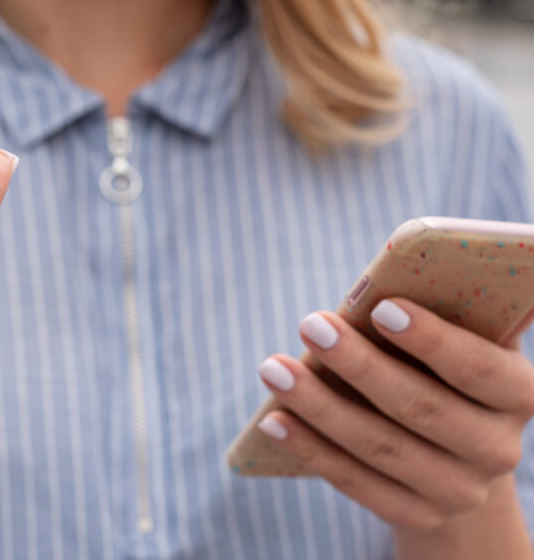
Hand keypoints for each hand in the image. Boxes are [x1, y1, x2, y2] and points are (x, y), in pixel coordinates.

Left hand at [255, 297, 533, 530]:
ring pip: (380, 446)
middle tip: (310, 324)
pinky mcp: (416, 514)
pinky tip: (274, 419)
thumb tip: (399, 269)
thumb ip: (443, 309)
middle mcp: (498, 449)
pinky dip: (311, 448)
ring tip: (273, 368)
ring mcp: (458, 490)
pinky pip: (356, 482)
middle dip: (358, 365)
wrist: (454, 449)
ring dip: (319, 405)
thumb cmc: (442, 365)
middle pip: (420, 408)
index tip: (380, 307)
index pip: (480, 369)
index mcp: (519, 393)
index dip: (433, 340)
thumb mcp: (458, 335)